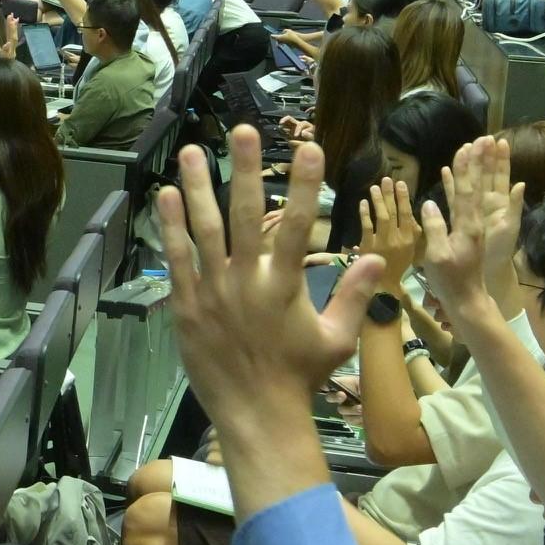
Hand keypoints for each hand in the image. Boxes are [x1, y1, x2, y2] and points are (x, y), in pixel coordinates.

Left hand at [154, 129, 381, 507]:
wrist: (257, 415)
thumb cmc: (300, 378)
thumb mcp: (336, 338)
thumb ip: (353, 294)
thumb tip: (378, 257)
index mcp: (285, 286)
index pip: (298, 225)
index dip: (304, 185)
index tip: (308, 147)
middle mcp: (247, 282)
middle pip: (247, 216)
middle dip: (247, 170)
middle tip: (243, 129)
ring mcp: (213, 293)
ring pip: (204, 230)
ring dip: (199, 187)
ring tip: (195, 150)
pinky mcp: (186, 306)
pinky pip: (177, 259)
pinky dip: (171, 227)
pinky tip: (166, 194)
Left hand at [358, 173, 423, 278]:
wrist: (384, 286)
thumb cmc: (398, 266)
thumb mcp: (413, 249)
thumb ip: (413, 232)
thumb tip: (410, 213)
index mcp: (410, 239)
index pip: (408, 214)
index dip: (404, 198)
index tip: (401, 183)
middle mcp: (398, 239)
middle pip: (394, 212)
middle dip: (390, 194)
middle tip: (387, 179)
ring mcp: (382, 243)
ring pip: (382, 217)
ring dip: (378, 201)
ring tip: (374, 187)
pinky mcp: (367, 247)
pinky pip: (366, 227)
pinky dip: (364, 214)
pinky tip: (362, 203)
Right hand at [420, 133, 523, 327]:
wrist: (467, 299)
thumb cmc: (450, 280)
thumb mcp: (438, 256)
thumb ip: (434, 229)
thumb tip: (428, 205)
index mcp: (467, 226)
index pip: (466, 191)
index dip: (466, 169)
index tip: (468, 146)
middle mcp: (473, 221)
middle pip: (476, 186)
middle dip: (478, 162)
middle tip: (482, 139)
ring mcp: (471, 226)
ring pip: (473, 192)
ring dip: (473, 171)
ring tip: (472, 150)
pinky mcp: (466, 231)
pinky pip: (462, 204)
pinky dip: (458, 188)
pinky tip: (451, 178)